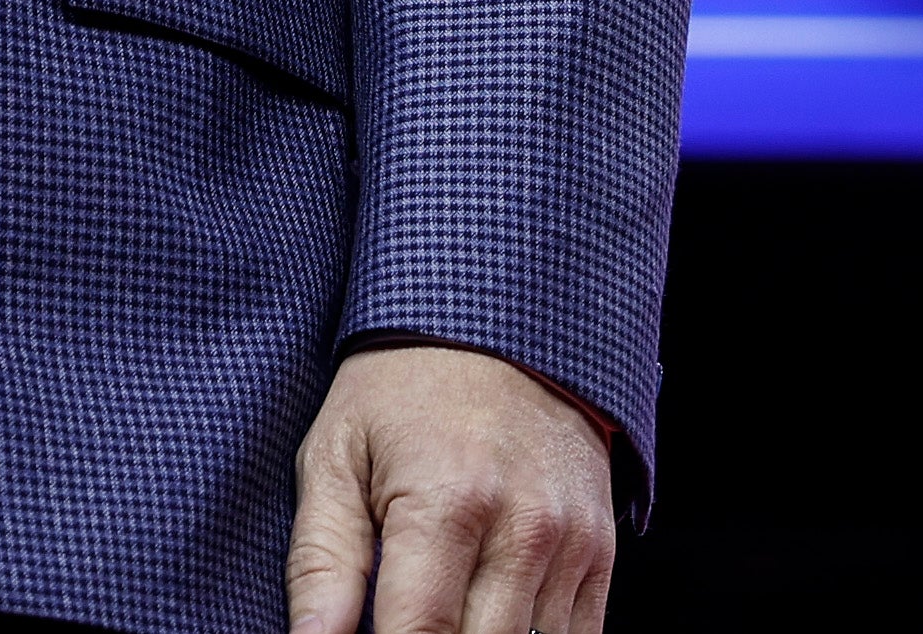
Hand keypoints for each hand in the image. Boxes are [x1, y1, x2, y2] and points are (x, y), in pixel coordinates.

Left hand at [286, 340, 615, 633]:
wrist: (500, 317)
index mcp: (447, 503)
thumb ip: (321, 563)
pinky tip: (486, 616)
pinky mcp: (601, 547)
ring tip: (440, 608)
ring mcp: (572, 540)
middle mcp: (523, 526)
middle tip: (402, 615)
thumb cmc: (401, 389)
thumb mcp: (335, 454)